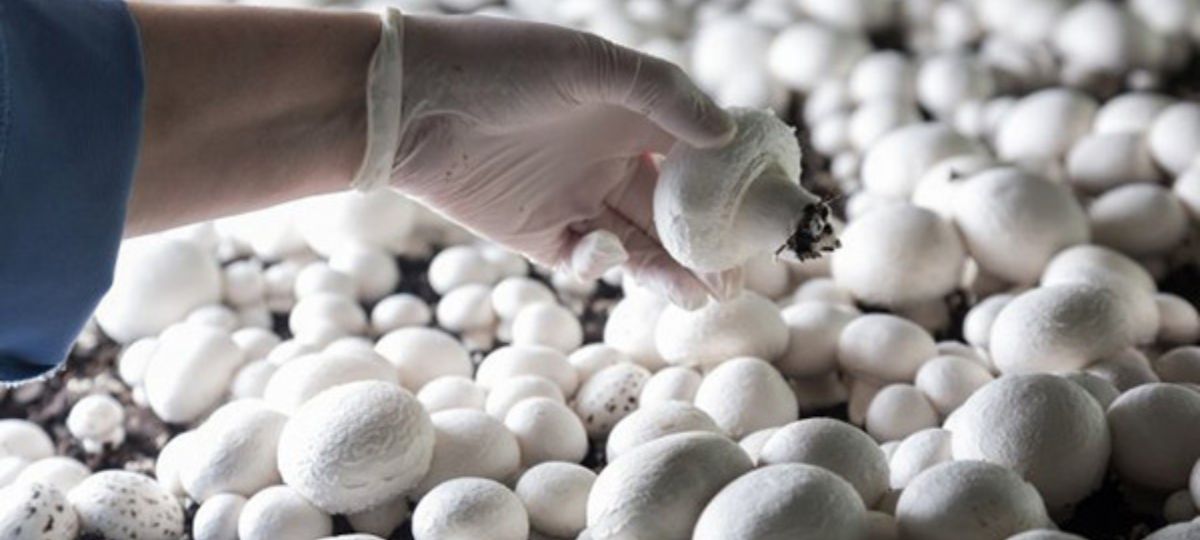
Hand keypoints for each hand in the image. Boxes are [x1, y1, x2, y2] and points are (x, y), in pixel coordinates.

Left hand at [391, 14, 738, 307]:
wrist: (413, 103)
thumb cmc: (502, 66)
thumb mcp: (590, 65)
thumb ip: (661, 95)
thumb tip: (726, 133)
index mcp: (629, 116)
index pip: (694, 156)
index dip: (727, 187)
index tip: (759, 216)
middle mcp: (609, 159)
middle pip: (672, 212)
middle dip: (705, 246)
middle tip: (737, 280)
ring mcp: (575, 199)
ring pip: (638, 244)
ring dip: (670, 270)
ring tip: (703, 295)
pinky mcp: (539, 234)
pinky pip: (586, 260)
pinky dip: (606, 266)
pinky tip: (611, 255)